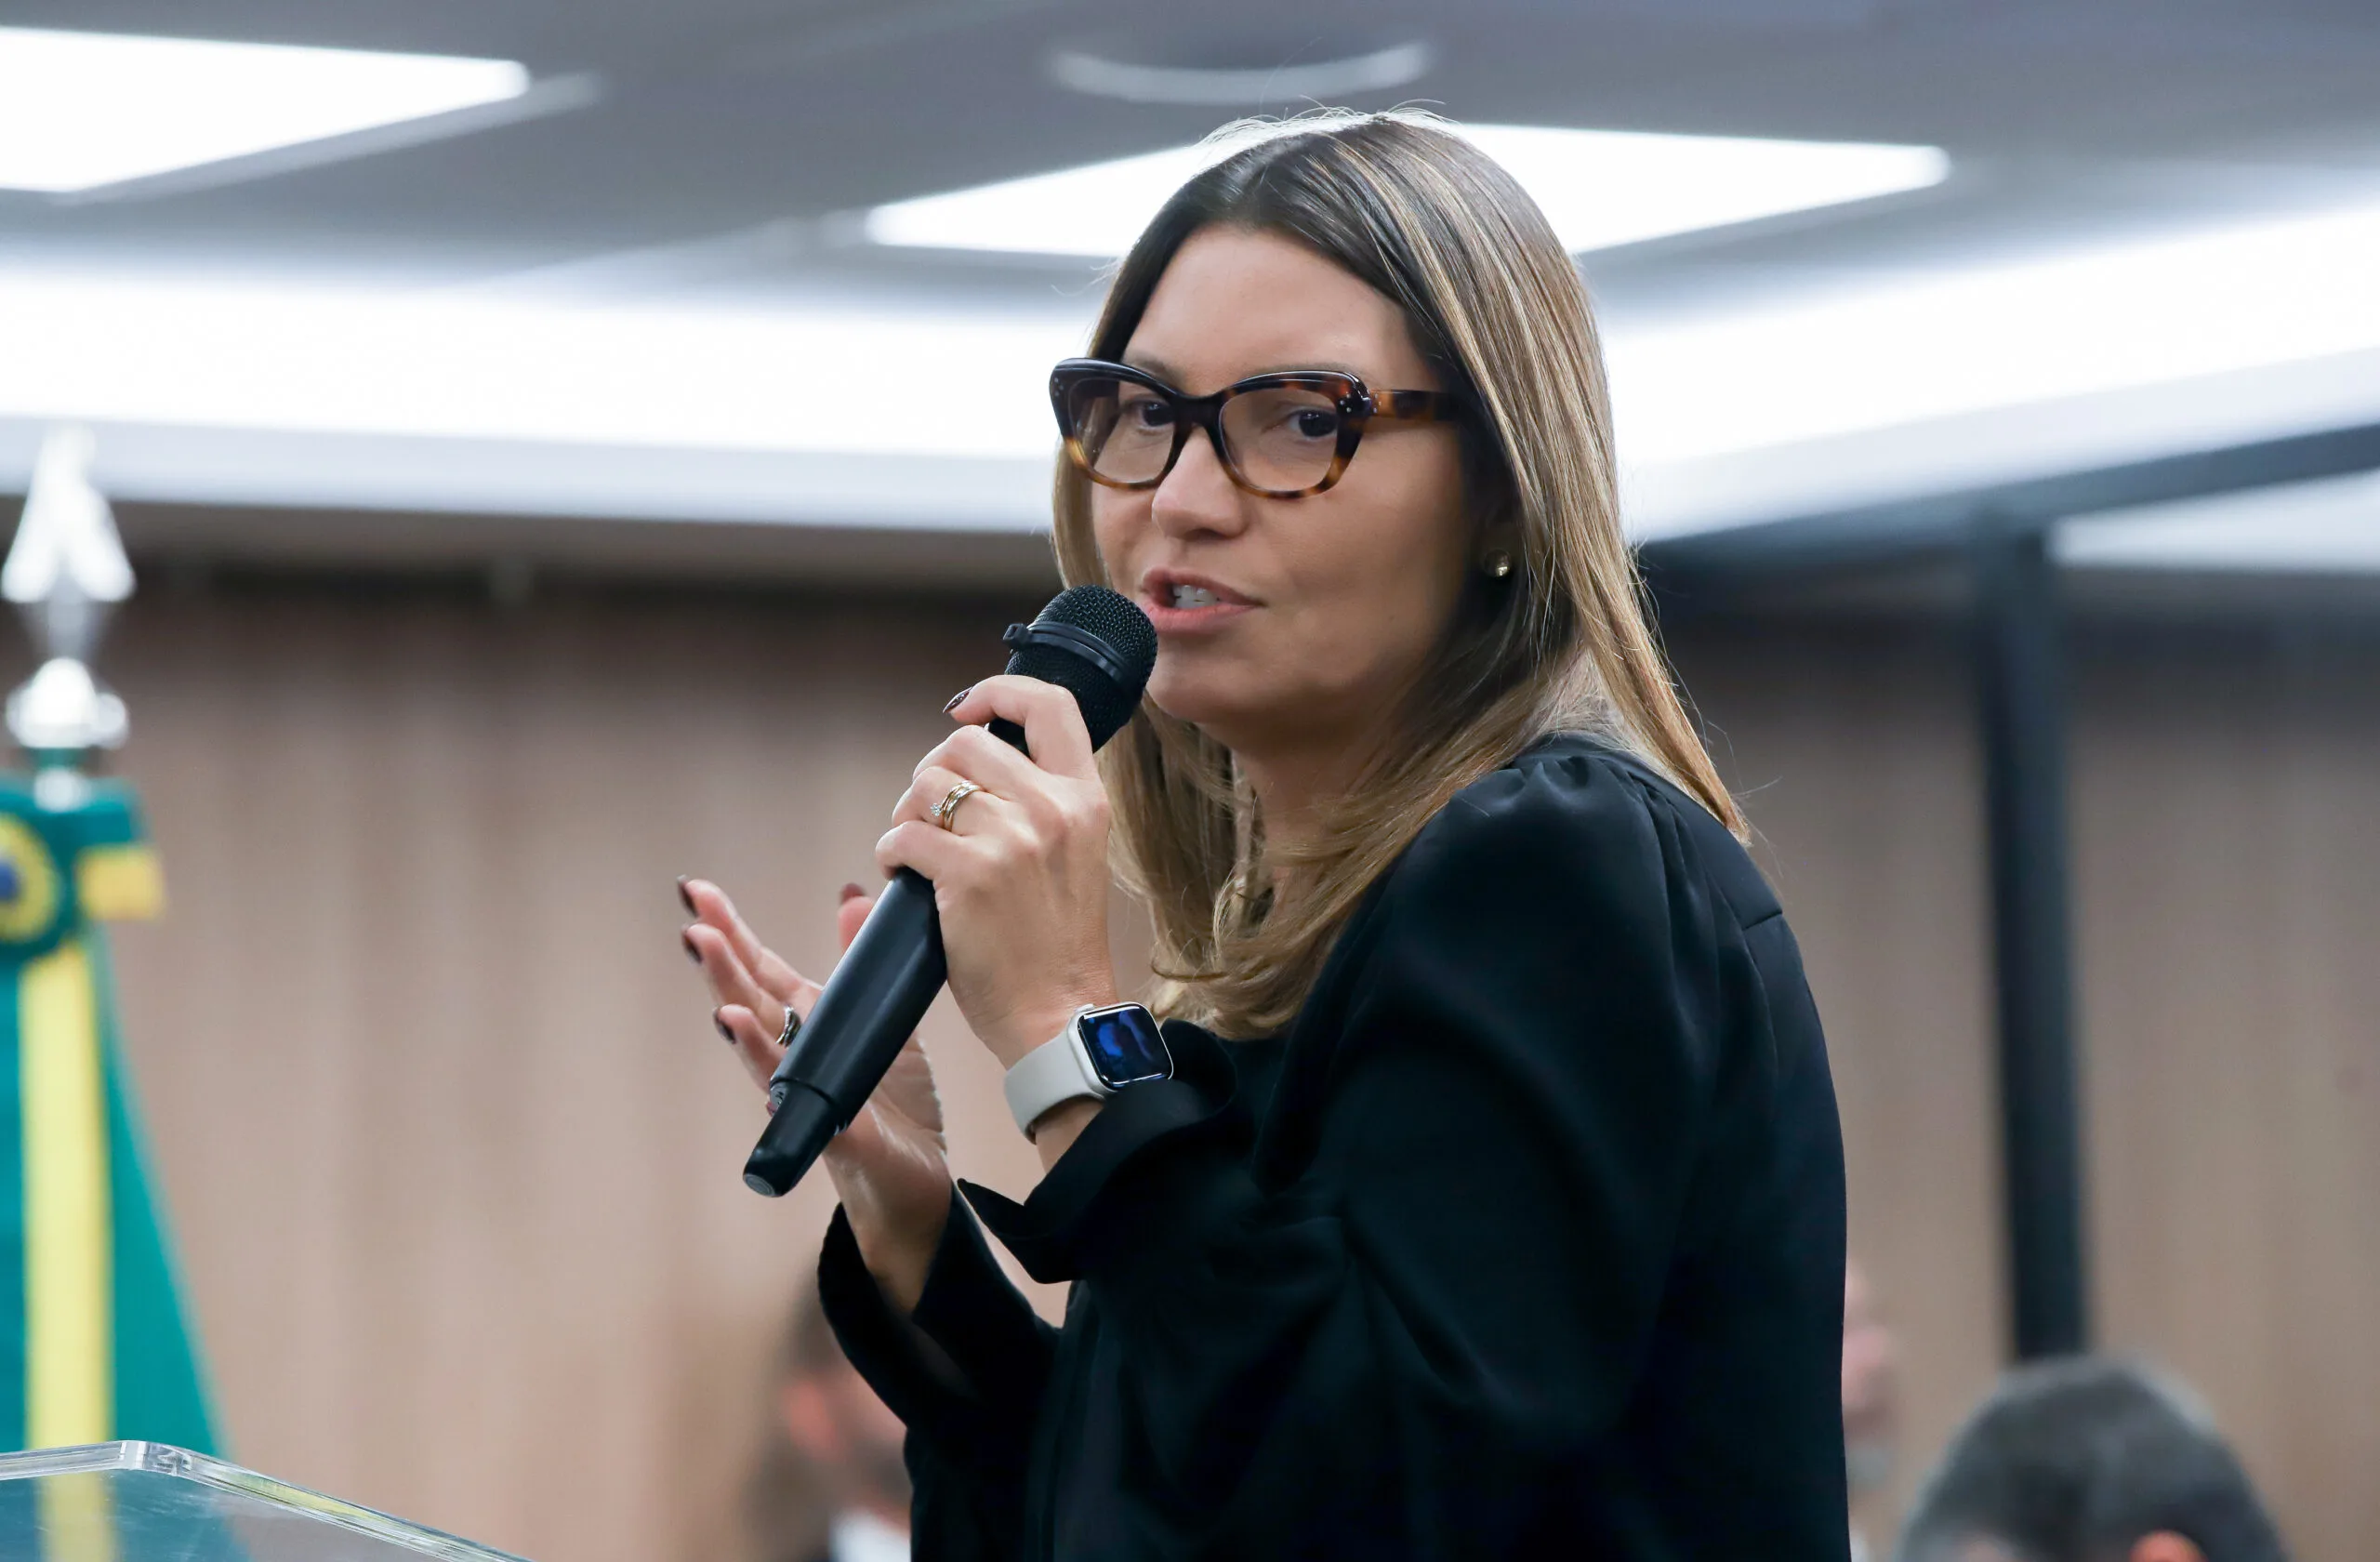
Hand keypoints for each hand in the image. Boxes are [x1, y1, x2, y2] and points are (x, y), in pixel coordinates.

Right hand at [681, 877, 949, 1311]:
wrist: (919, 1184)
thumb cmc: (894, 1110)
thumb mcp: (881, 1021)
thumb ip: (862, 963)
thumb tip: (851, 895)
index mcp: (810, 1025)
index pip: (762, 971)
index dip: (732, 932)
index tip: (698, 891)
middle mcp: (797, 1056)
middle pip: (749, 1000)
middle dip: (720, 960)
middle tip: (692, 918)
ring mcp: (806, 1094)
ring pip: (761, 1047)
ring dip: (735, 1009)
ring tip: (712, 971)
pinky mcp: (831, 1130)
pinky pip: (796, 1100)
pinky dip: (770, 1069)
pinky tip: (746, 1048)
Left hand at [875, 676, 1120, 1070]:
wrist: (1060, 1015)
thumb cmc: (1058, 946)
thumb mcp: (1076, 856)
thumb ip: (1041, 804)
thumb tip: (976, 759)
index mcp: (1086, 800)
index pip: (1052, 705)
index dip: (1000, 691)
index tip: (967, 711)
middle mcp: (1052, 810)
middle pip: (967, 742)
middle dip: (933, 772)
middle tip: (930, 815)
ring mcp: (1011, 841)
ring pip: (926, 785)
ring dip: (906, 814)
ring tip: (916, 851)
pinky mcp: (968, 876)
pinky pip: (903, 835)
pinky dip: (890, 852)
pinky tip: (902, 876)